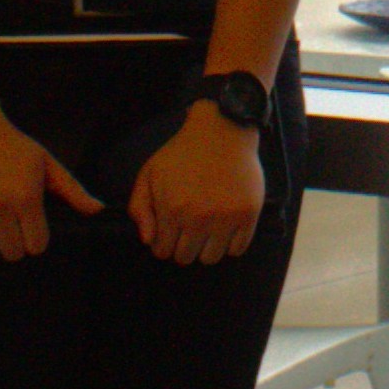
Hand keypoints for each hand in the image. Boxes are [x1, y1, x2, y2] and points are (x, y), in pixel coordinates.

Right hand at [0, 101, 97, 261]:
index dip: (35, 240)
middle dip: (13, 244)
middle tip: (9, 227)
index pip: (36, 245)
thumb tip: (97, 209)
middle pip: (11, 253)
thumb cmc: (11, 145)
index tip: (30, 229)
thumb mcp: (45, 163)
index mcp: (26, 196)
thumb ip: (72, 189)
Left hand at [130, 104, 269, 265]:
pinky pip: (238, 249)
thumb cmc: (182, 152)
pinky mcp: (249, 214)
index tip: (169, 233)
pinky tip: (225, 228)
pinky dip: (230, 245)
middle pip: (185, 257)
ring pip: (211, 258)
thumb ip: (139, 209)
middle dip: (182, 247)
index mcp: (172, 209)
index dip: (163, 243)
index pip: (162, 251)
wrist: (222, 130)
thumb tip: (148, 241)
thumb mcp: (149, 174)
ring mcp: (226, 218)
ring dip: (205, 249)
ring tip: (206, 231)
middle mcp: (199, 218)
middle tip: (188, 230)